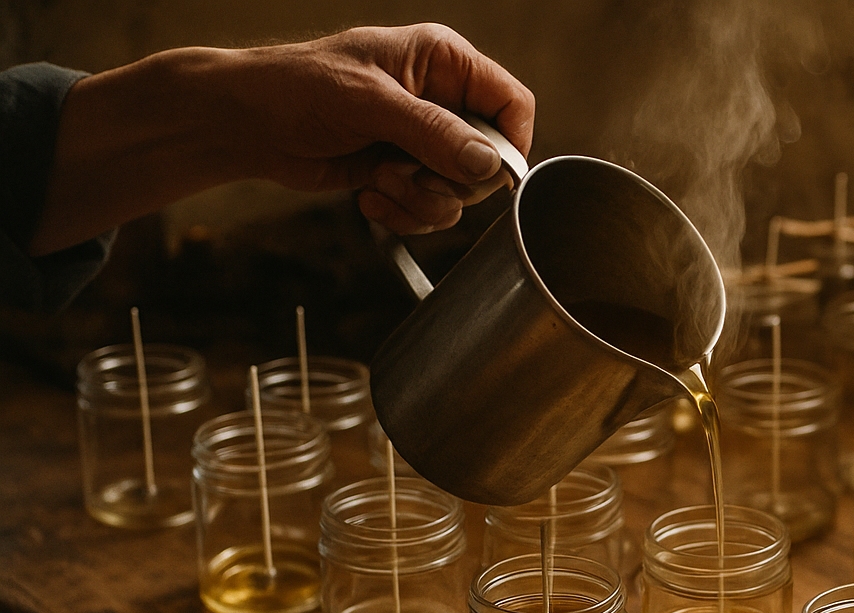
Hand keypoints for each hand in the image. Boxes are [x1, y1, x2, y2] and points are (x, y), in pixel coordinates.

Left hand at [227, 24, 534, 233]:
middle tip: (407, 171)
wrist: (245, 123)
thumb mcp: (369, 104)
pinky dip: (403, 213)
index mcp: (442, 61)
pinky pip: (431, 208)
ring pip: (460, 192)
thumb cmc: (296, 88)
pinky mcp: (403, 172)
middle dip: (449, 179)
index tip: (490, 175)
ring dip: (420, 200)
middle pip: (490, 159)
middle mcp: (440, 100)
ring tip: (379, 180)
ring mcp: (422, 140)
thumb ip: (434, 132)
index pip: (511, 103)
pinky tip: (369, 195)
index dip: (511, 144)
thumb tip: (489, 163)